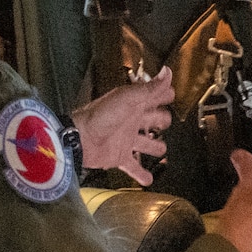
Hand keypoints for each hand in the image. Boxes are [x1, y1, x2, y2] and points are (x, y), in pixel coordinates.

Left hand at [73, 67, 173, 185]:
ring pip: (147, 144)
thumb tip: (167, 72)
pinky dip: (141, 174)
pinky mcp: (120, 157)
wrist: (80, 138)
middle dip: (162, 120)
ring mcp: (127, 140)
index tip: (172, 93)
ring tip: (161, 150)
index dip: (164, 95)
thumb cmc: (100, 116)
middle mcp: (132, 121)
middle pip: (153, 120)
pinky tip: (149, 180)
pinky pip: (134, 167)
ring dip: (155, 147)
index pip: (154, 97)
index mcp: (134, 105)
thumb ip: (150, 88)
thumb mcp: (128, 98)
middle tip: (167, 121)